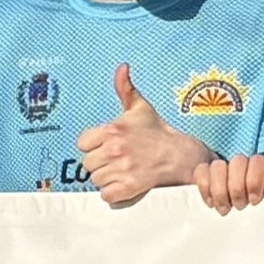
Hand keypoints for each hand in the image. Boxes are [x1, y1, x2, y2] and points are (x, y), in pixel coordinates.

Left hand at [75, 68, 211, 206]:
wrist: (181, 155)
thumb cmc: (158, 132)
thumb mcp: (140, 108)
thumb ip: (125, 88)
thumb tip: (122, 67)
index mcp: (113, 129)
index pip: (82, 144)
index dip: (93, 146)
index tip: (106, 147)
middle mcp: (115, 149)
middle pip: (88, 164)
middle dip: (100, 164)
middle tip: (117, 161)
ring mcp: (122, 169)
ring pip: (97, 180)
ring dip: (107, 179)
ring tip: (123, 172)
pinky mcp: (130, 187)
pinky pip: (107, 195)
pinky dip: (113, 194)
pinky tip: (125, 185)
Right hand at [191, 153, 263, 213]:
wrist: (224, 224)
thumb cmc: (250, 213)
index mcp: (259, 172)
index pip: (258, 161)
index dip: (255, 179)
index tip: (254, 199)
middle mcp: (241, 167)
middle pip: (238, 162)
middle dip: (237, 188)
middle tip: (239, 206)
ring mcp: (221, 169)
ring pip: (219, 166)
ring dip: (220, 190)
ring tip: (224, 208)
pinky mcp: (203, 173)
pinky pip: (201, 171)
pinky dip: (205, 188)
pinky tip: (210, 202)